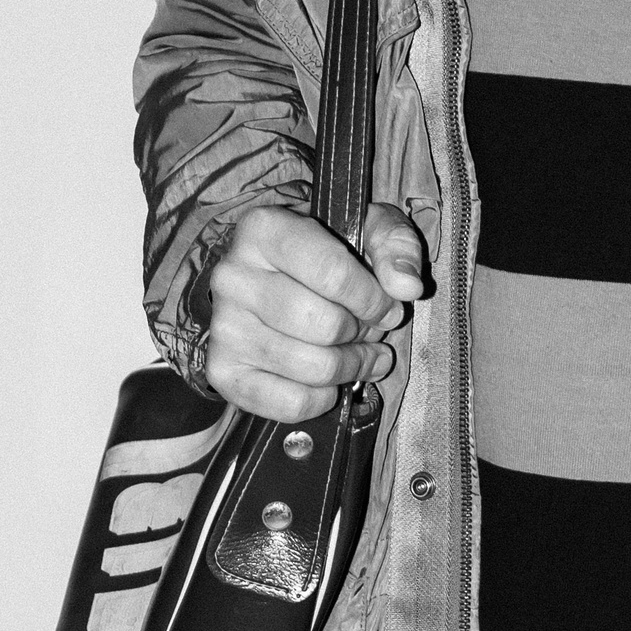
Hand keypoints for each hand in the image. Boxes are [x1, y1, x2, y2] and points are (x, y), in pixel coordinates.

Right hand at [203, 203, 425, 422]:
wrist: (273, 274)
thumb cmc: (326, 248)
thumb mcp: (368, 227)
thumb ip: (396, 246)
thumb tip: (407, 286)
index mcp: (264, 229)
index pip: (332, 273)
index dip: (373, 299)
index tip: (390, 307)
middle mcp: (233, 275)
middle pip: (323, 325)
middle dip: (363, 334)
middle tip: (373, 331)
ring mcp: (223, 326)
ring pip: (310, 367)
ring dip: (351, 367)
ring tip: (361, 354)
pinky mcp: (223, 371)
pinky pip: (287, 403)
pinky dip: (321, 399)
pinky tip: (331, 382)